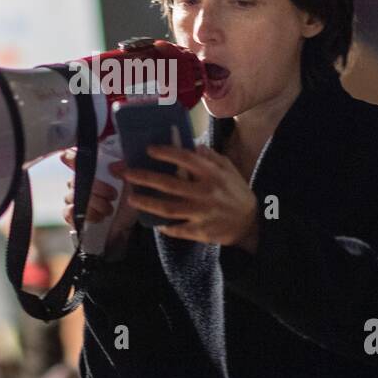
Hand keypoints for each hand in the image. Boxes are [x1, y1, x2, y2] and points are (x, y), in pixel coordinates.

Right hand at [60, 149, 137, 255]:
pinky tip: (99, 217)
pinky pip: (69, 212)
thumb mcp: (132, 185)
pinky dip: (87, 214)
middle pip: (75, 179)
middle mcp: (80, 182)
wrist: (129, 225)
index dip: (71, 157)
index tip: (72, 158)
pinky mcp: (74, 216)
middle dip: (97, 188)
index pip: (74, 158)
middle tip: (113, 195)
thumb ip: (125, 172)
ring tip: (109, 209)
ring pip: (73, 196)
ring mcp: (75, 199)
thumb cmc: (127, 201)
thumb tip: (115, 165)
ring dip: (95, 203)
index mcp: (92, 170)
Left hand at [123, 145, 258, 250]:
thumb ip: (211, 157)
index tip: (148, 150)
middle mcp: (205, 192)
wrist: (251, 223)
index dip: (165, 153)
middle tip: (125, 173)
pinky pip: (177, 229)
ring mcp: (202, 213)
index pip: (185, 159)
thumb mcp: (228, 169)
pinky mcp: (201, 231)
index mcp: (212, 174)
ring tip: (131, 198)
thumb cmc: (237, 192)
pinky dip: (164, 227)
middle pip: (169, 184)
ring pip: (168, 208)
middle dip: (144, 177)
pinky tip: (152, 222)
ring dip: (147, 203)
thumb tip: (194, 146)